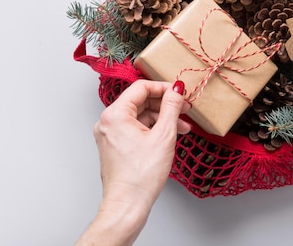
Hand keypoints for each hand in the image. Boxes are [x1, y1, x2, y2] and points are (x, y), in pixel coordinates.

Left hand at [76, 79, 190, 245]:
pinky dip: (152, 129)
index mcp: (115, 114)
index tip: (180, 93)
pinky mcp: (114, 145)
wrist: (127, 205)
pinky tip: (168, 136)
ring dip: (161, 118)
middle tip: (184, 109)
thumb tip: (176, 89)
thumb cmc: (141, 176)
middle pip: (140, 101)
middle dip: (165, 104)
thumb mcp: (164, 136)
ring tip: (182, 128)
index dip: (164, 88)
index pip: (141, 88)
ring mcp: (109, 134)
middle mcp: (108, 122)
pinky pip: (135, 128)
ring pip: (139, 115)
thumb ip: (171, 108)